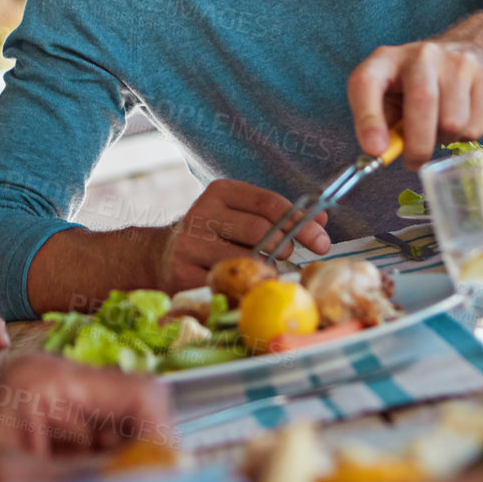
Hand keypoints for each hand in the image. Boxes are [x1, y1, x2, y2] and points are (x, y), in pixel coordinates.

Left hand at [0, 354, 173, 481]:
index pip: (140, 395)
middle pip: (133, 425)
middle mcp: (53, 390)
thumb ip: (89, 481)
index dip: (163, 441)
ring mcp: (47, 419)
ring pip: (117, 451)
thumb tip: (158, 480)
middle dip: (142, 466)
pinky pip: (91, 468)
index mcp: (47, 378)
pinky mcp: (40, 448)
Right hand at [150, 179, 327, 292]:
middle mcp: (201, 214)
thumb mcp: (241, 215)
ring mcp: (190, 245)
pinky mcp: (182, 274)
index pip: (268, 203)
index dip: (300, 223)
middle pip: (258, 230)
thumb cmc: (213, 236)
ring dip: (265, 271)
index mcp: (220, 192)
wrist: (160, 257)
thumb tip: (321, 219)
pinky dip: (245, 289)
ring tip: (264, 271)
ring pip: (244, 260)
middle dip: (284, 247)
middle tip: (290, 257)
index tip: (321, 241)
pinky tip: (246, 287)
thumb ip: (279, 216)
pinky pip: (228, 285)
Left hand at [348, 38, 482, 165]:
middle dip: (417, 145)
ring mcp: (458, 61)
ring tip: (437, 131)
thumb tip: (380, 153)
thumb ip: (380, 125)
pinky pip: (475, 127)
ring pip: (452, 122)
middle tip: (414, 161)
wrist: (464, 56)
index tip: (376, 150)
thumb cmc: (414, 87)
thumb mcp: (388, 98)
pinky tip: (459, 122)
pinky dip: (464, 137)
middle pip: (422, 101)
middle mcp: (421, 54)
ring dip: (443, 141)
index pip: (367, 82)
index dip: (368, 119)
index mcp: (385, 60)